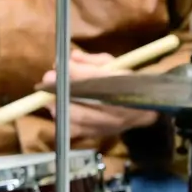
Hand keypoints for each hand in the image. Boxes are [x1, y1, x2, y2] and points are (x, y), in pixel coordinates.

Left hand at [37, 49, 159, 140]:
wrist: (143, 111)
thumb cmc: (124, 83)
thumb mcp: (114, 66)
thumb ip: (92, 61)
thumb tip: (72, 56)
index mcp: (125, 88)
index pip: (98, 80)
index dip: (75, 72)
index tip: (58, 64)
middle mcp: (117, 110)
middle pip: (86, 101)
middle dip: (62, 90)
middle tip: (48, 79)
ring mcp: (108, 126)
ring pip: (78, 119)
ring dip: (58, 105)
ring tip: (48, 95)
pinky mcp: (99, 135)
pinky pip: (76, 131)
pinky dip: (62, 120)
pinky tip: (56, 109)